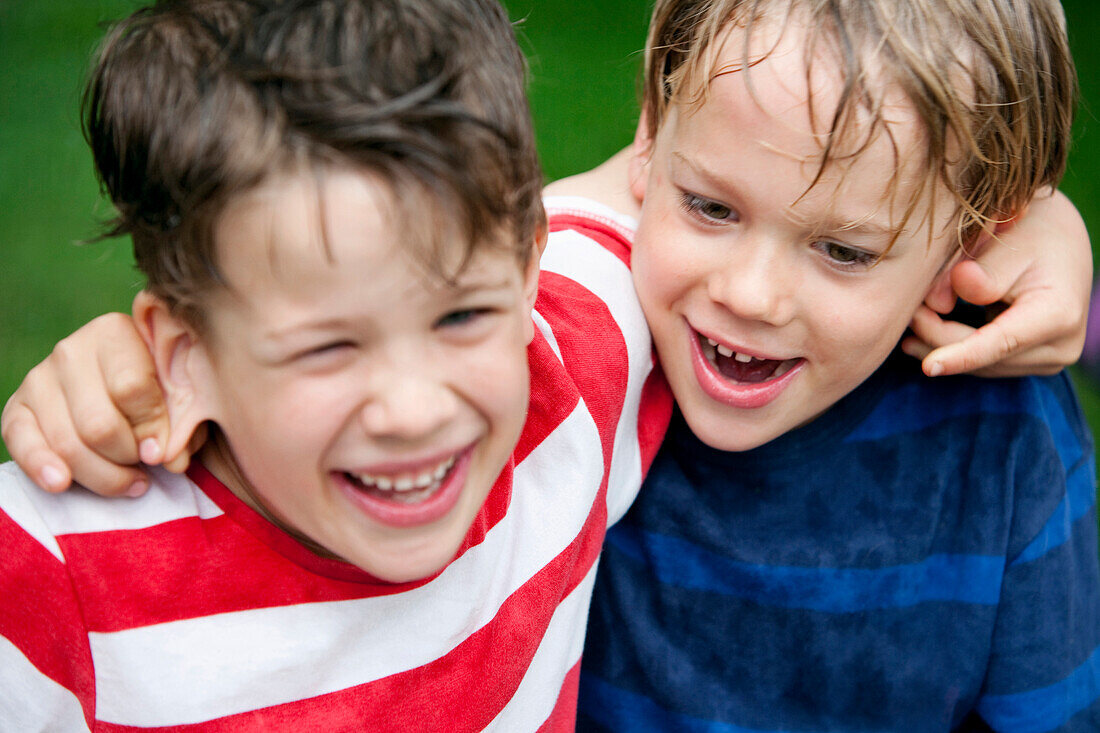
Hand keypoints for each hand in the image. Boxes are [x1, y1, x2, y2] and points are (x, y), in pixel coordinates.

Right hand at [0, 312, 192, 495]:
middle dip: (126, 457)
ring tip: (130, 481)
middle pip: (98, 425)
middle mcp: (71, 350)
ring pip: (68, 443)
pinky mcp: (17, 407)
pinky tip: (62, 483)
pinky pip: (21, 442)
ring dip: (102, 475)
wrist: (123, 381)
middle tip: (145, 466)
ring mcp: (39, 377)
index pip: (132, 389)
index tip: (163, 451)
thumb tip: (166, 458)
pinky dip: (41, 467)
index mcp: (115, 333)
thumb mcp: (183, 394)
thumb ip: (184, 422)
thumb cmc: (163, 387)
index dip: (152, 430)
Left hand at [901, 190, 1090, 376]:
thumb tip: (939, 301)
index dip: (962, 356)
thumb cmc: (1032, 232)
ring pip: (980, 365)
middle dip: (938, 337)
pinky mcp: (1032, 360)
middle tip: (906, 311)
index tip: (929, 368)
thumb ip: (980, 271)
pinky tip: (918, 338)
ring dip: (940, 345)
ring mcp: (1048, 359)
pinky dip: (953, 349)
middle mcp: (1060, 345)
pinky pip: (985, 363)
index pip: (1001, 342)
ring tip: (910, 321)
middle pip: (983, 356)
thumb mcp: (1009, 240)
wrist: (1060, 240)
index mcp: (1058, 314)